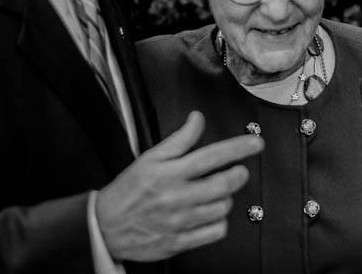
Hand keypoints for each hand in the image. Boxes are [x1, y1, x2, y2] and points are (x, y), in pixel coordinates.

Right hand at [95, 111, 263, 261]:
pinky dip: (220, 221)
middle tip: (239, 170)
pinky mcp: (181, 242)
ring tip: (217, 191)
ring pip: (222, 207)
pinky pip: (215, 231)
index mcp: (169, 173)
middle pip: (223, 184)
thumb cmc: (128, 191)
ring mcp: (180, 222)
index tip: (256, 143)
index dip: (238, 148)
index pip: (211, 156)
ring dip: (227, 197)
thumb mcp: (150, 158)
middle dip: (239, 174)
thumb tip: (197, 118)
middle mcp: (177, 197)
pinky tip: (211, 213)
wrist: (105, 227)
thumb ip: (179, 139)